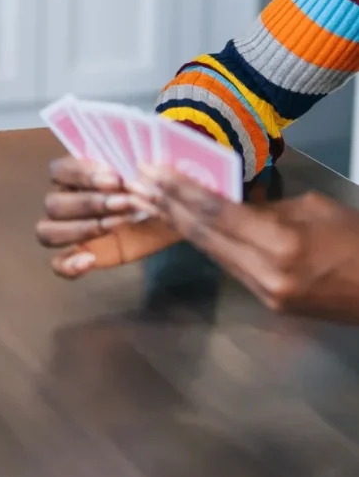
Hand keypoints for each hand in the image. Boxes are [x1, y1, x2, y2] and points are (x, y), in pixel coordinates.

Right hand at [36, 156, 178, 277]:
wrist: (173, 217)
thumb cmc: (157, 189)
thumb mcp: (154, 175)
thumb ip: (147, 169)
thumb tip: (142, 167)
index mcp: (76, 174)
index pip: (59, 170)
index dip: (82, 174)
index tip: (116, 180)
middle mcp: (66, 199)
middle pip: (53, 204)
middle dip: (89, 204)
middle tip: (124, 204)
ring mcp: (71, 229)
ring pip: (47, 231)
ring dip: (79, 230)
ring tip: (114, 227)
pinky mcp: (82, 254)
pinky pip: (58, 263)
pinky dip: (68, 265)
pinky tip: (90, 260)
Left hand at [135, 167, 358, 320]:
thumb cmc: (357, 240)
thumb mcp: (313, 208)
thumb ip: (265, 205)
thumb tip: (230, 196)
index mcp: (282, 245)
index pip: (217, 213)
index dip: (180, 191)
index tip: (152, 172)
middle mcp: (267, 273)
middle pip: (205, 234)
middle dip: (168, 206)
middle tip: (138, 182)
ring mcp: (267, 293)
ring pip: (211, 251)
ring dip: (179, 224)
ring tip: (150, 199)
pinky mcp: (269, 304)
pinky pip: (228, 265)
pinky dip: (204, 242)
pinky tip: (183, 224)